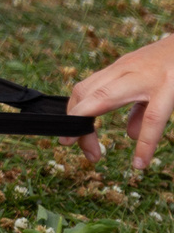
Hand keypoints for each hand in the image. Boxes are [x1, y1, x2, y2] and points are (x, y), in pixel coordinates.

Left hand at [68, 34, 173, 170]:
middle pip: (86, 92)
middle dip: (75, 121)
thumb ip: (139, 108)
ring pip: (106, 97)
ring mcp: (147, 76)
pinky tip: (140, 162)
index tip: (68, 138)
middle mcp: (127, 70)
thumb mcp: (151, 82)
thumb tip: (130, 134)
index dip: (72, 113)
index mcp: (121, 70)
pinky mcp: (169, 85)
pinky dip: (145, 142)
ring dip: (92, 126)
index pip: (84, 89)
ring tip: (92, 156)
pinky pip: (153, 117)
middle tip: (73, 146)